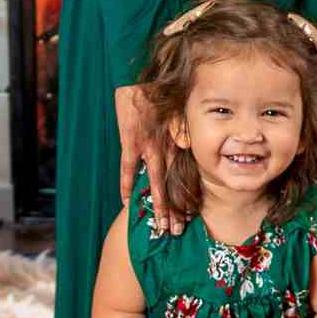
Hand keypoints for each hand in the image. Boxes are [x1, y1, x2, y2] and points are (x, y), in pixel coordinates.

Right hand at [115, 83, 183, 233]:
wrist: (140, 85)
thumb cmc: (160, 98)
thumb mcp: (177, 113)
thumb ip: (181, 130)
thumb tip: (183, 145)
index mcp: (176, 143)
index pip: (182, 176)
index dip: (185, 197)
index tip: (189, 217)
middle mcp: (165, 148)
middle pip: (170, 184)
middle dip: (173, 209)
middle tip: (175, 232)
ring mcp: (147, 146)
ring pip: (153, 181)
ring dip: (156, 204)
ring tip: (159, 226)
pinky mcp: (131, 141)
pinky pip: (128, 167)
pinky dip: (127, 184)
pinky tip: (127, 202)